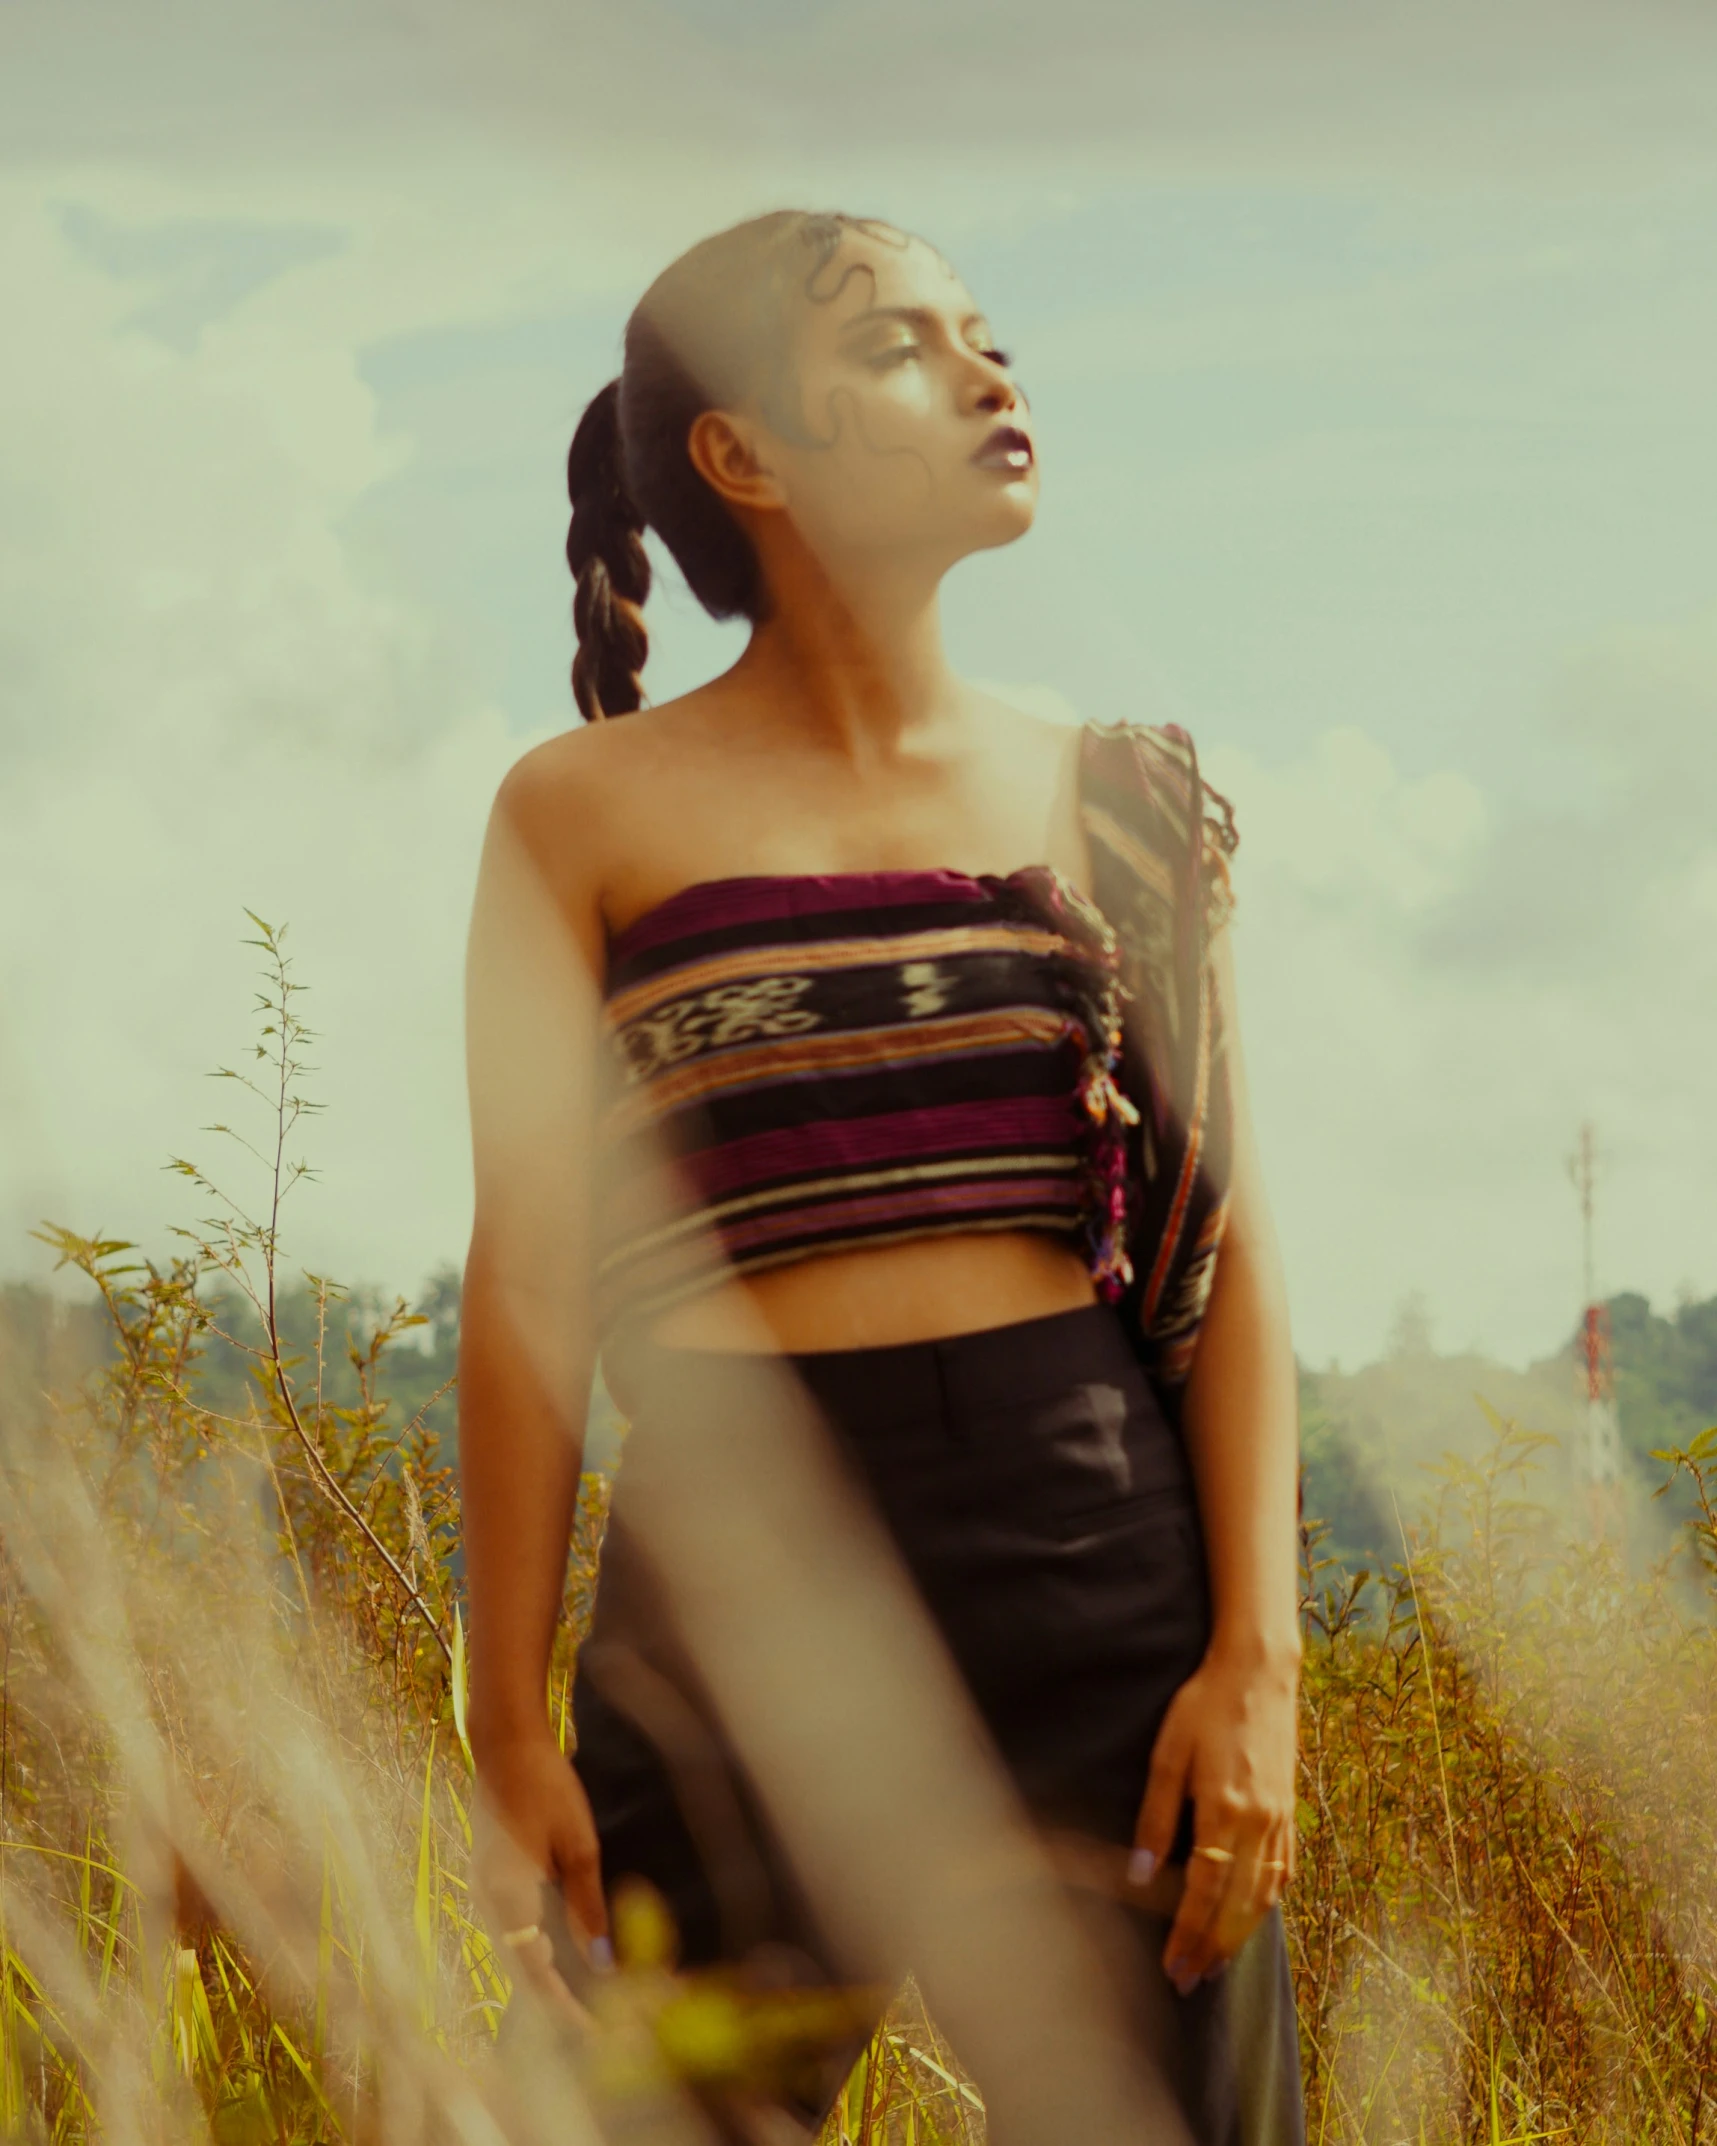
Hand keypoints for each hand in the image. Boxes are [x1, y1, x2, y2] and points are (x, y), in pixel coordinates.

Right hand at [470, 1728, 610, 2024]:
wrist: (504, 1742)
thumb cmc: (545, 1784)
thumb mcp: (578, 1844)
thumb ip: (586, 1906)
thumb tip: (603, 1962)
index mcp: (507, 1897)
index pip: (535, 1974)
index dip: (566, 2008)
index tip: (598, 2033)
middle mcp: (488, 1903)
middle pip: (523, 1972)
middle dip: (562, 2002)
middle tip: (604, 2024)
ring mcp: (486, 1892)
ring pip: (518, 1954)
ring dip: (552, 1979)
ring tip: (593, 2002)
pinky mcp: (492, 1880)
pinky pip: (516, 1931)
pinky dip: (542, 1952)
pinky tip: (568, 1959)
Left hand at [1130, 1639, 1298, 1996]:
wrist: (1259, 1671)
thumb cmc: (1204, 1706)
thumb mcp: (1168, 1754)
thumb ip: (1156, 1817)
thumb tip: (1140, 1875)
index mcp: (1223, 1811)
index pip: (1203, 1893)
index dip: (1187, 1935)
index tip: (1172, 1968)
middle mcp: (1257, 1823)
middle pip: (1235, 1906)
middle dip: (1211, 1948)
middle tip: (1190, 1982)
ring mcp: (1279, 1818)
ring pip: (1263, 1895)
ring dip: (1240, 1935)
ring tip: (1218, 1962)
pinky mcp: (1289, 1808)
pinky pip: (1282, 1869)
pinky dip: (1267, 1901)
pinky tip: (1254, 1915)